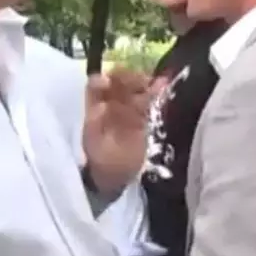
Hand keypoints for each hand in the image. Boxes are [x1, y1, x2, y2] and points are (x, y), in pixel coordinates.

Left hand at [83, 67, 151, 194]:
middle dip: (126, 78)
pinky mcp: (141, 118)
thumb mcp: (93, 143)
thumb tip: (101, 106)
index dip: (100, 81)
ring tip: (152, 80)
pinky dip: (154, 92)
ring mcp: (126, 110)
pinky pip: (148, 102)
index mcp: (94, 108)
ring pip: (133, 90)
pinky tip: (162, 82)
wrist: (114, 177)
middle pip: (117, 84)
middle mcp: (109, 104)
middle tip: (137, 79)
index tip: (108, 81)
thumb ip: (96, 124)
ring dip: (141, 82)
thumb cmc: (99, 160)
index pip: (95, 87)